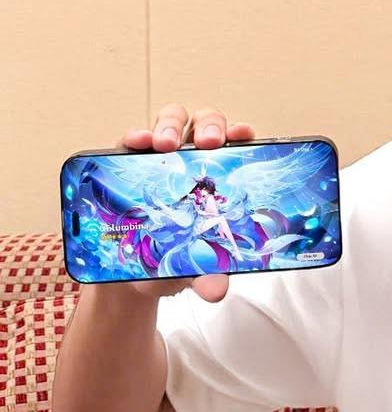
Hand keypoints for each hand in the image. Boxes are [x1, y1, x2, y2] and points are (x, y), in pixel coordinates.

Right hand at [117, 105, 255, 303]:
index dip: (241, 134)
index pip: (236, 146)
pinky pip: (131, 139)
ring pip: (171, 121)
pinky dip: (134, 135)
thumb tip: (216, 290)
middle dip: (210, 126)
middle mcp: (192, 160)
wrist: (131, 273)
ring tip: (165, 145)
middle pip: (206, 124)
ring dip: (170, 126)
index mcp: (219, 178)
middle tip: (209, 143)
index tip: (245, 134)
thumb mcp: (192, 270)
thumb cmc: (173, 261)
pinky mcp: (126, 160)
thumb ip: (207, 275)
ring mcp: (160, 156)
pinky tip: (135, 142)